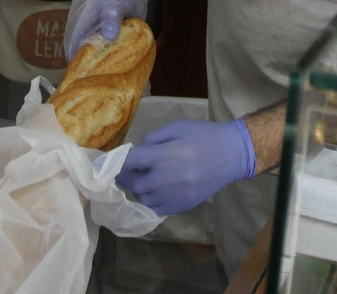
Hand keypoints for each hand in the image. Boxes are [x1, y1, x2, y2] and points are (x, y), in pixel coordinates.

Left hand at [116, 119, 256, 215]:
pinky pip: (155, 208)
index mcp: (165, 155)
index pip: (129, 162)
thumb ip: (153, 139)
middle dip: (125, 175)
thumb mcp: (177, 127)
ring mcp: (174, 195)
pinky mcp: (181, 206)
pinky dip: (149, 200)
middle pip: (133, 183)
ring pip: (143, 198)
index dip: (114, 161)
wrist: (231, 156)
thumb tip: (136, 152)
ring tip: (142, 178)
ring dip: (137, 188)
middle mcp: (166, 178)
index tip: (105, 162)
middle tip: (126, 169)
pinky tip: (154, 190)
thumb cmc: (204, 136)